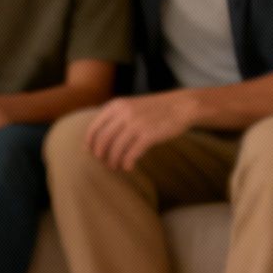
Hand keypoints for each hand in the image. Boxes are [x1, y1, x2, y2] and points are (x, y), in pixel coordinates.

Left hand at [85, 92, 199, 170]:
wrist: (182, 106)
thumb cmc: (155, 109)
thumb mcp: (130, 106)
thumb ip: (115, 117)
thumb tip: (99, 139)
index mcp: (116, 105)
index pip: (94, 127)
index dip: (90, 143)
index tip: (90, 153)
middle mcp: (123, 113)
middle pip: (103, 140)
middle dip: (100, 155)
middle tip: (104, 163)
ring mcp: (136, 124)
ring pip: (116, 149)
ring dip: (113, 161)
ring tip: (116, 167)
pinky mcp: (149, 135)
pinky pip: (131, 154)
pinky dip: (127, 163)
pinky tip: (128, 167)